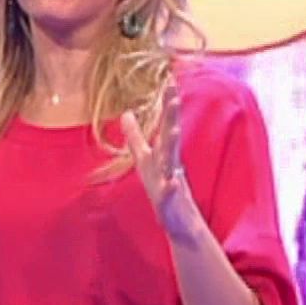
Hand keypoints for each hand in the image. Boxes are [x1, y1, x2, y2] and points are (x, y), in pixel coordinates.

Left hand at [120, 81, 203, 241]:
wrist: (179, 223)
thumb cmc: (162, 188)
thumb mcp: (145, 159)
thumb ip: (135, 137)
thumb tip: (126, 113)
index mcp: (163, 154)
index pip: (166, 125)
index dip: (167, 104)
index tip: (170, 81)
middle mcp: (168, 164)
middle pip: (170, 136)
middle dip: (171, 115)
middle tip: (174, 93)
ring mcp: (171, 182)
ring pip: (171, 161)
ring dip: (171, 144)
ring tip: (173, 128)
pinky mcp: (170, 202)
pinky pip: (171, 193)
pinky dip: (172, 187)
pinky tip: (174, 181)